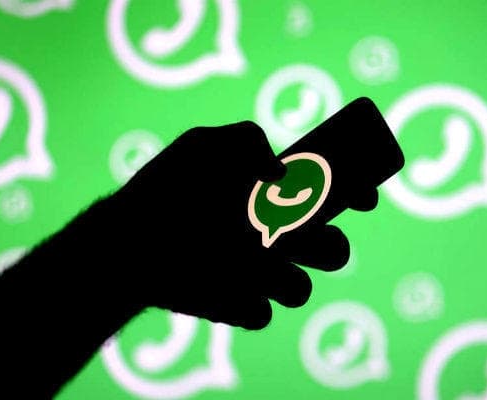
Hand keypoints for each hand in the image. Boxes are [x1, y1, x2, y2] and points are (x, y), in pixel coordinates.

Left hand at [105, 121, 373, 328]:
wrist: (123, 238)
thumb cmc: (167, 186)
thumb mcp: (204, 145)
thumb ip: (247, 141)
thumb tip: (279, 173)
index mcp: (278, 200)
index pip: (332, 199)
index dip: (356, 195)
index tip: (363, 198)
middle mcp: (277, 239)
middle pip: (331, 251)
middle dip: (325, 248)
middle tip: (290, 237)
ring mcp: (259, 276)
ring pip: (299, 288)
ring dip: (279, 278)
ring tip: (238, 260)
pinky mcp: (236, 305)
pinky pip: (259, 313)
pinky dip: (239, 299)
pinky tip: (209, 279)